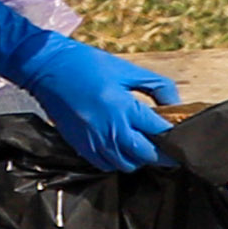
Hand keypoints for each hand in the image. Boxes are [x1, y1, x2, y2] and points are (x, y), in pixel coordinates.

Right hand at [0, 0, 184, 177]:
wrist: (45, 67)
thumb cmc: (86, 63)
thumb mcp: (127, 69)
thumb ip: (157, 86)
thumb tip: (176, 104)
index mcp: (124, 107)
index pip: (160, 132)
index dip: (175, 137)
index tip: (182, 137)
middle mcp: (110, 128)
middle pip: (147, 156)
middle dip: (162, 155)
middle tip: (168, 148)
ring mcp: (93, 139)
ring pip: (126, 164)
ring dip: (138, 159)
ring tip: (141, 146)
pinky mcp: (79, 144)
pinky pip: (104, 165)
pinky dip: (116, 161)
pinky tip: (119, 147)